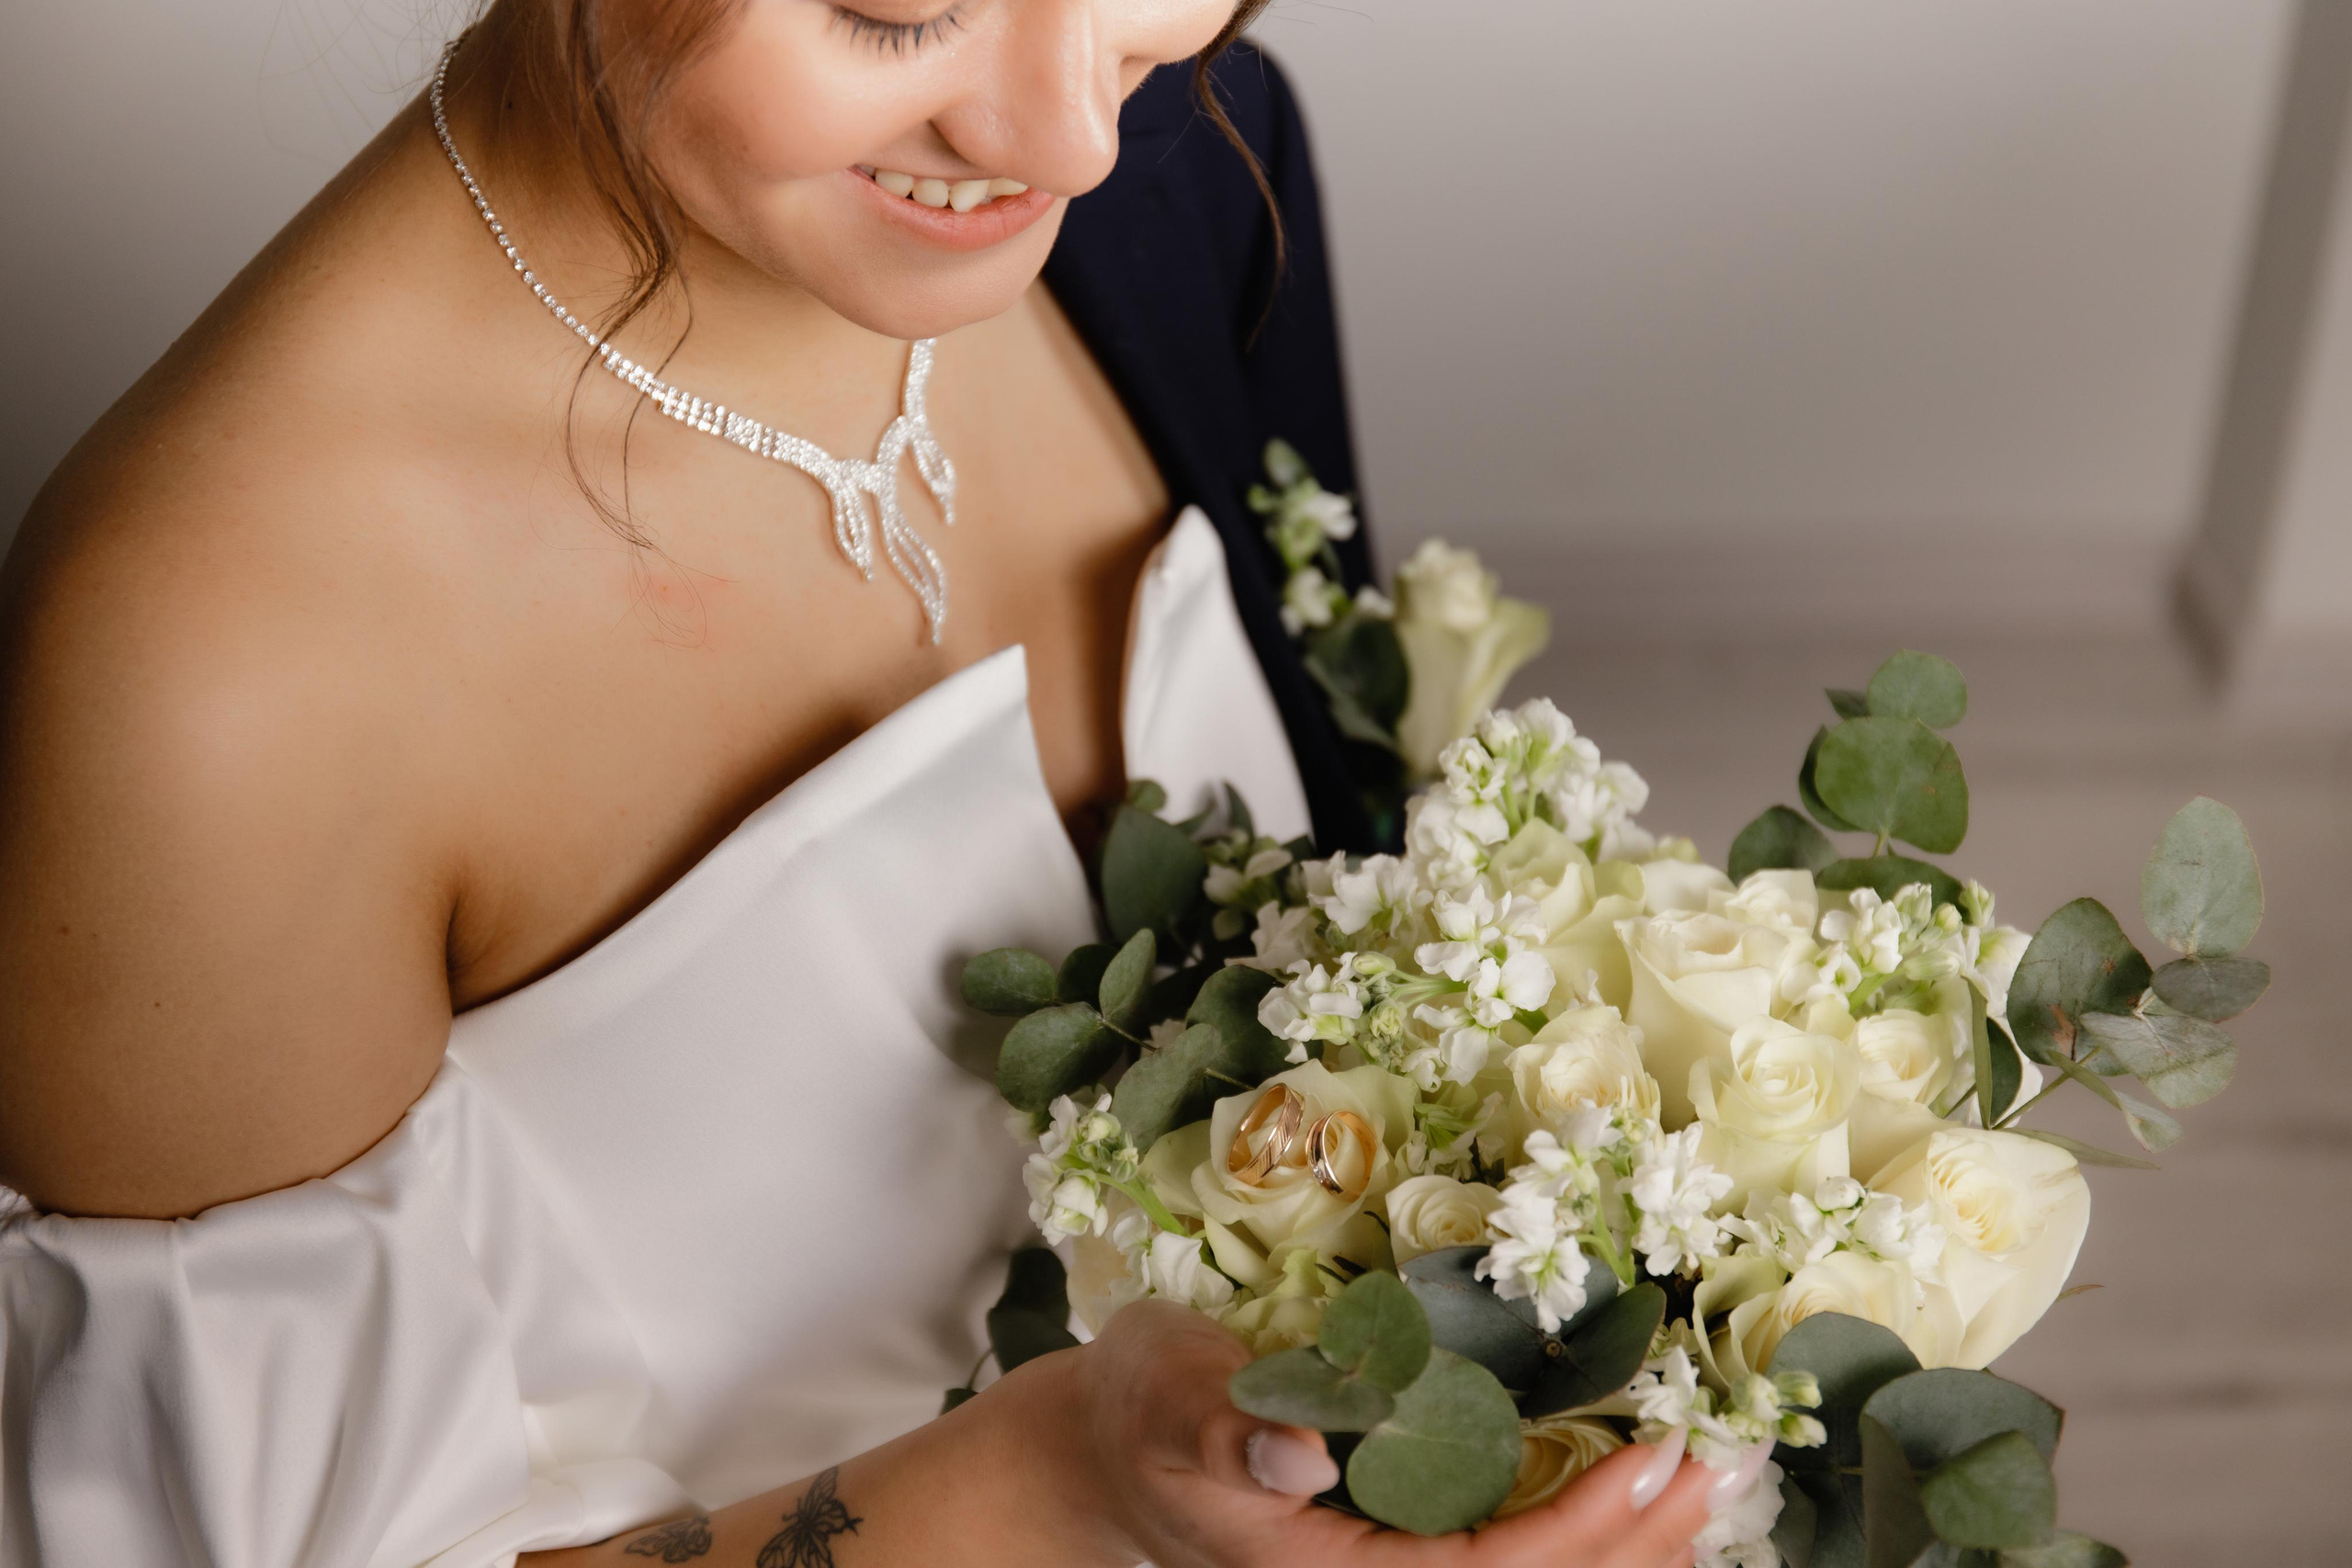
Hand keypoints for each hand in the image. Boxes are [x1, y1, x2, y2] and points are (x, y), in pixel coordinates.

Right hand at [1067, 1300, 1720, 1567]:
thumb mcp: (1168, 1398)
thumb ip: (1226, 1431)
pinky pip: (1517, 1555)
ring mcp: (1395, 1566)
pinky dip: (1591, 1533)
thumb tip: (1303, 1457)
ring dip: (1632, 1545)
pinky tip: (1644, 1506)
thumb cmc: (1138, 1411)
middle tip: (1727, 1468)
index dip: (1580, 1530)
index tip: (1657, 1463)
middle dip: (1638, 1544)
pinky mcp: (1407, 1542)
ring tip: (1713, 1489)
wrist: (1111, 1447)